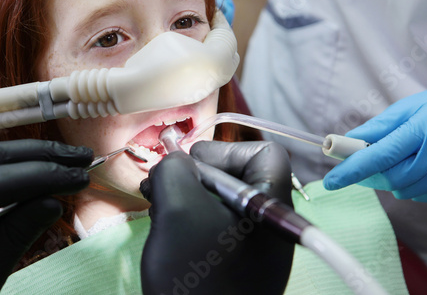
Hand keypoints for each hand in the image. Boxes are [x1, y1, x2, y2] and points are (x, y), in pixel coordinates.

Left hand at [0, 140, 92, 293]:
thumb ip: (16, 236)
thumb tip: (53, 203)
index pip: (2, 181)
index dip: (47, 176)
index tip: (81, 177)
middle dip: (43, 155)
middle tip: (82, 157)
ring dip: (31, 154)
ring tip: (66, 157)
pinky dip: (12, 163)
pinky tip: (37, 165)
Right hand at [140, 141, 293, 294]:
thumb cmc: (194, 276)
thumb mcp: (178, 210)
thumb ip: (175, 170)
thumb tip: (176, 163)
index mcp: (271, 208)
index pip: (264, 155)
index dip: (227, 150)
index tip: (191, 168)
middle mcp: (267, 225)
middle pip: (237, 175)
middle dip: (194, 173)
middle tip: (160, 183)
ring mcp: (251, 248)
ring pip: (220, 200)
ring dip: (185, 194)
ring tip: (155, 201)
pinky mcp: (233, 264)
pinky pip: (214, 226)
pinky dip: (188, 217)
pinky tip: (164, 223)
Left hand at [324, 88, 426, 202]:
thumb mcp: (410, 107)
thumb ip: (379, 126)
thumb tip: (350, 139)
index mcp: (421, 131)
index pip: (377, 157)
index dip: (351, 170)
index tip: (331, 181)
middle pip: (387, 178)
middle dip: (366, 173)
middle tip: (358, 159)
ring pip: (400, 188)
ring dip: (386, 176)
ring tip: (396, 155)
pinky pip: (416, 193)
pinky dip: (405, 182)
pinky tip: (412, 164)